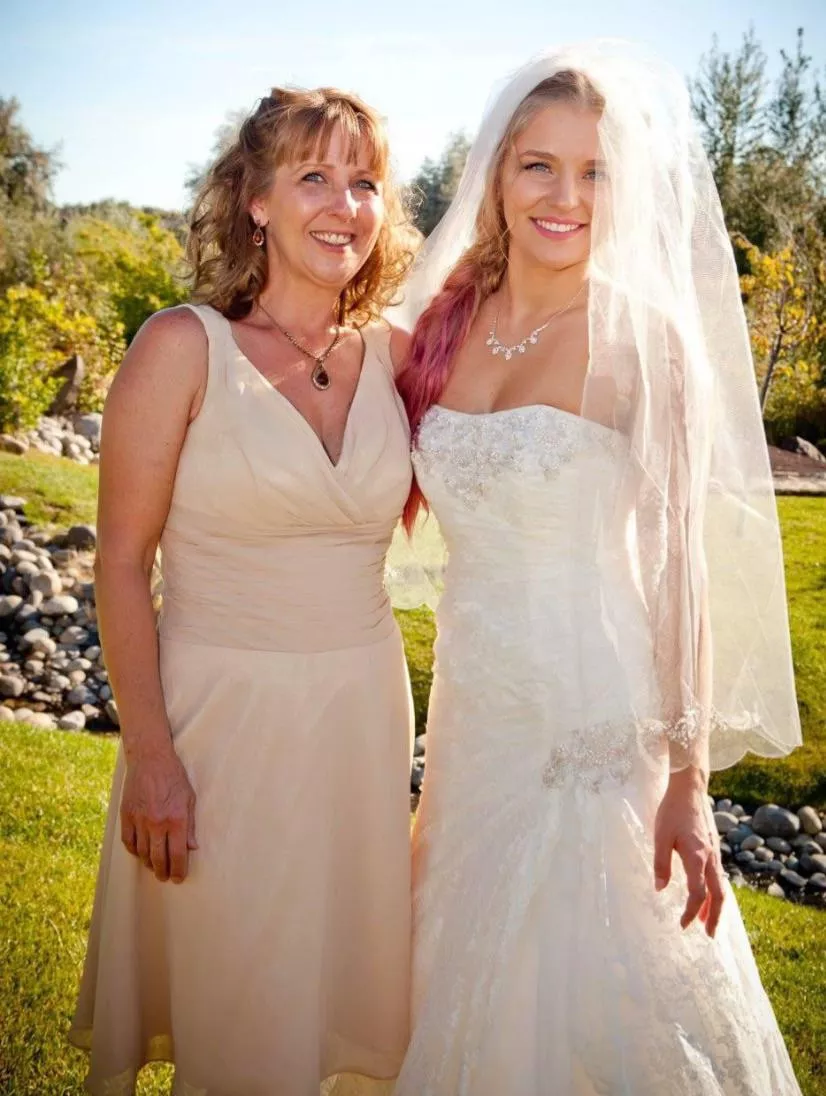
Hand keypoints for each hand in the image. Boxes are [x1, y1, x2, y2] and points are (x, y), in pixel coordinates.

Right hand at [120, 746, 197, 882]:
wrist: (150, 758)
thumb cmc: (173, 776)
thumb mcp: (189, 798)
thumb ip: (190, 825)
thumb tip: (192, 848)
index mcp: (177, 819)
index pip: (178, 854)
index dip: (179, 870)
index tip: (179, 878)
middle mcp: (157, 822)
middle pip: (159, 858)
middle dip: (163, 872)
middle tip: (166, 877)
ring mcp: (139, 820)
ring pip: (143, 853)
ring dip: (149, 863)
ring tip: (155, 867)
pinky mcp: (126, 815)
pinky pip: (128, 841)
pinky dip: (134, 851)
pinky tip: (140, 853)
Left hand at [653, 766, 724, 937]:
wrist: (690, 789)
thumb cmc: (672, 811)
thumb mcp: (661, 837)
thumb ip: (661, 864)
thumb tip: (659, 889)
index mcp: (697, 857)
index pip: (698, 893)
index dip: (691, 912)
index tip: (682, 925)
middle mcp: (711, 858)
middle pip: (718, 895)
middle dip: (714, 917)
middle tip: (709, 935)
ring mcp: (715, 853)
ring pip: (721, 886)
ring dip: (716, 906)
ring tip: (708, 921)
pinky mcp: (713, 847)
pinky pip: (719, 876)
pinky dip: (715, 891)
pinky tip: (708, 893)